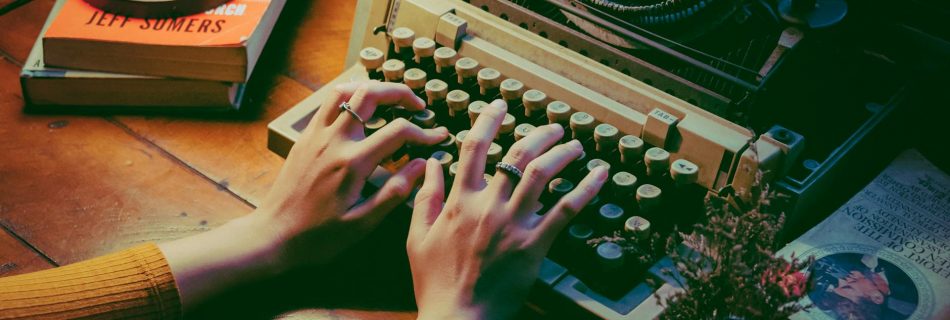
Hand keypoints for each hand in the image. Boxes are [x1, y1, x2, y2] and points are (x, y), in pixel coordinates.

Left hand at [256, 80, 447, 267]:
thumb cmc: (318, 236)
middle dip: (399, 93)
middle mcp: (334, 141)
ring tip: (389, 100)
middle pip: (370, 94)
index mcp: (352, 163)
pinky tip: (360, 110)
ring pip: (345, 90)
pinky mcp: (305, 138)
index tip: (439, 136)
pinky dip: (348, 97)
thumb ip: (395, 192)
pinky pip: (327, 103)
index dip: (424, 132)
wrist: (273, 236)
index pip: (398, 131)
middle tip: (417, 105)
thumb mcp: (362, 223)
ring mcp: (316, 135)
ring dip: (371, 88)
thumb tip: (420, 165)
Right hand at [407, 100, 608, 318]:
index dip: (488, 120)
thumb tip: (431, 164)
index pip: (474, 148)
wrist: (456, 317)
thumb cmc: (435, 281)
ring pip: (542, 175)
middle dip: (538, 134)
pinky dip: (584, 189)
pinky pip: (565, 211)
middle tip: (553, 126)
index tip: (500, 105)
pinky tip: (598, 174)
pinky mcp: (534, 246)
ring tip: (575, 144)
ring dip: (562, 153)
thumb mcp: (417, 236)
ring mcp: (513, 224)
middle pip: (517, 155)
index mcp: (459, 200)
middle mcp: (488, 206)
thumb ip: (425, 196)